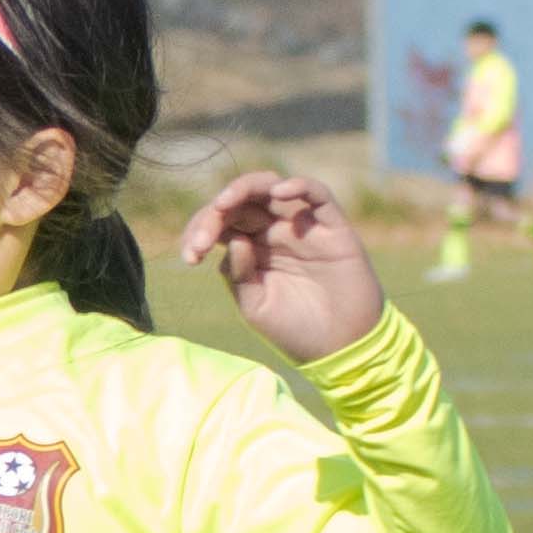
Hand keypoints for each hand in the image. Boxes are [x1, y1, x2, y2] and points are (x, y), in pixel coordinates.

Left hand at [180, 173, 385, 364]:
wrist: (342, 347)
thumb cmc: (296, 329)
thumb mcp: (255, 306)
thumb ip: (239, 275)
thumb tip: (234, 239)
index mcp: (252, 248)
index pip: (221, 222)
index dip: (200, 229)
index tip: (191, 257)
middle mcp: (275, 231)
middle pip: (241, 202)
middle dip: (214, 213)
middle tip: (202, 240)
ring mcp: (303, 227)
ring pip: (273, 188)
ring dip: (245, 188)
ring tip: (224, 204)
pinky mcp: (333, 228)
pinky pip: (318, 195)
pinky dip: (299, 185)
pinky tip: (278, 193)